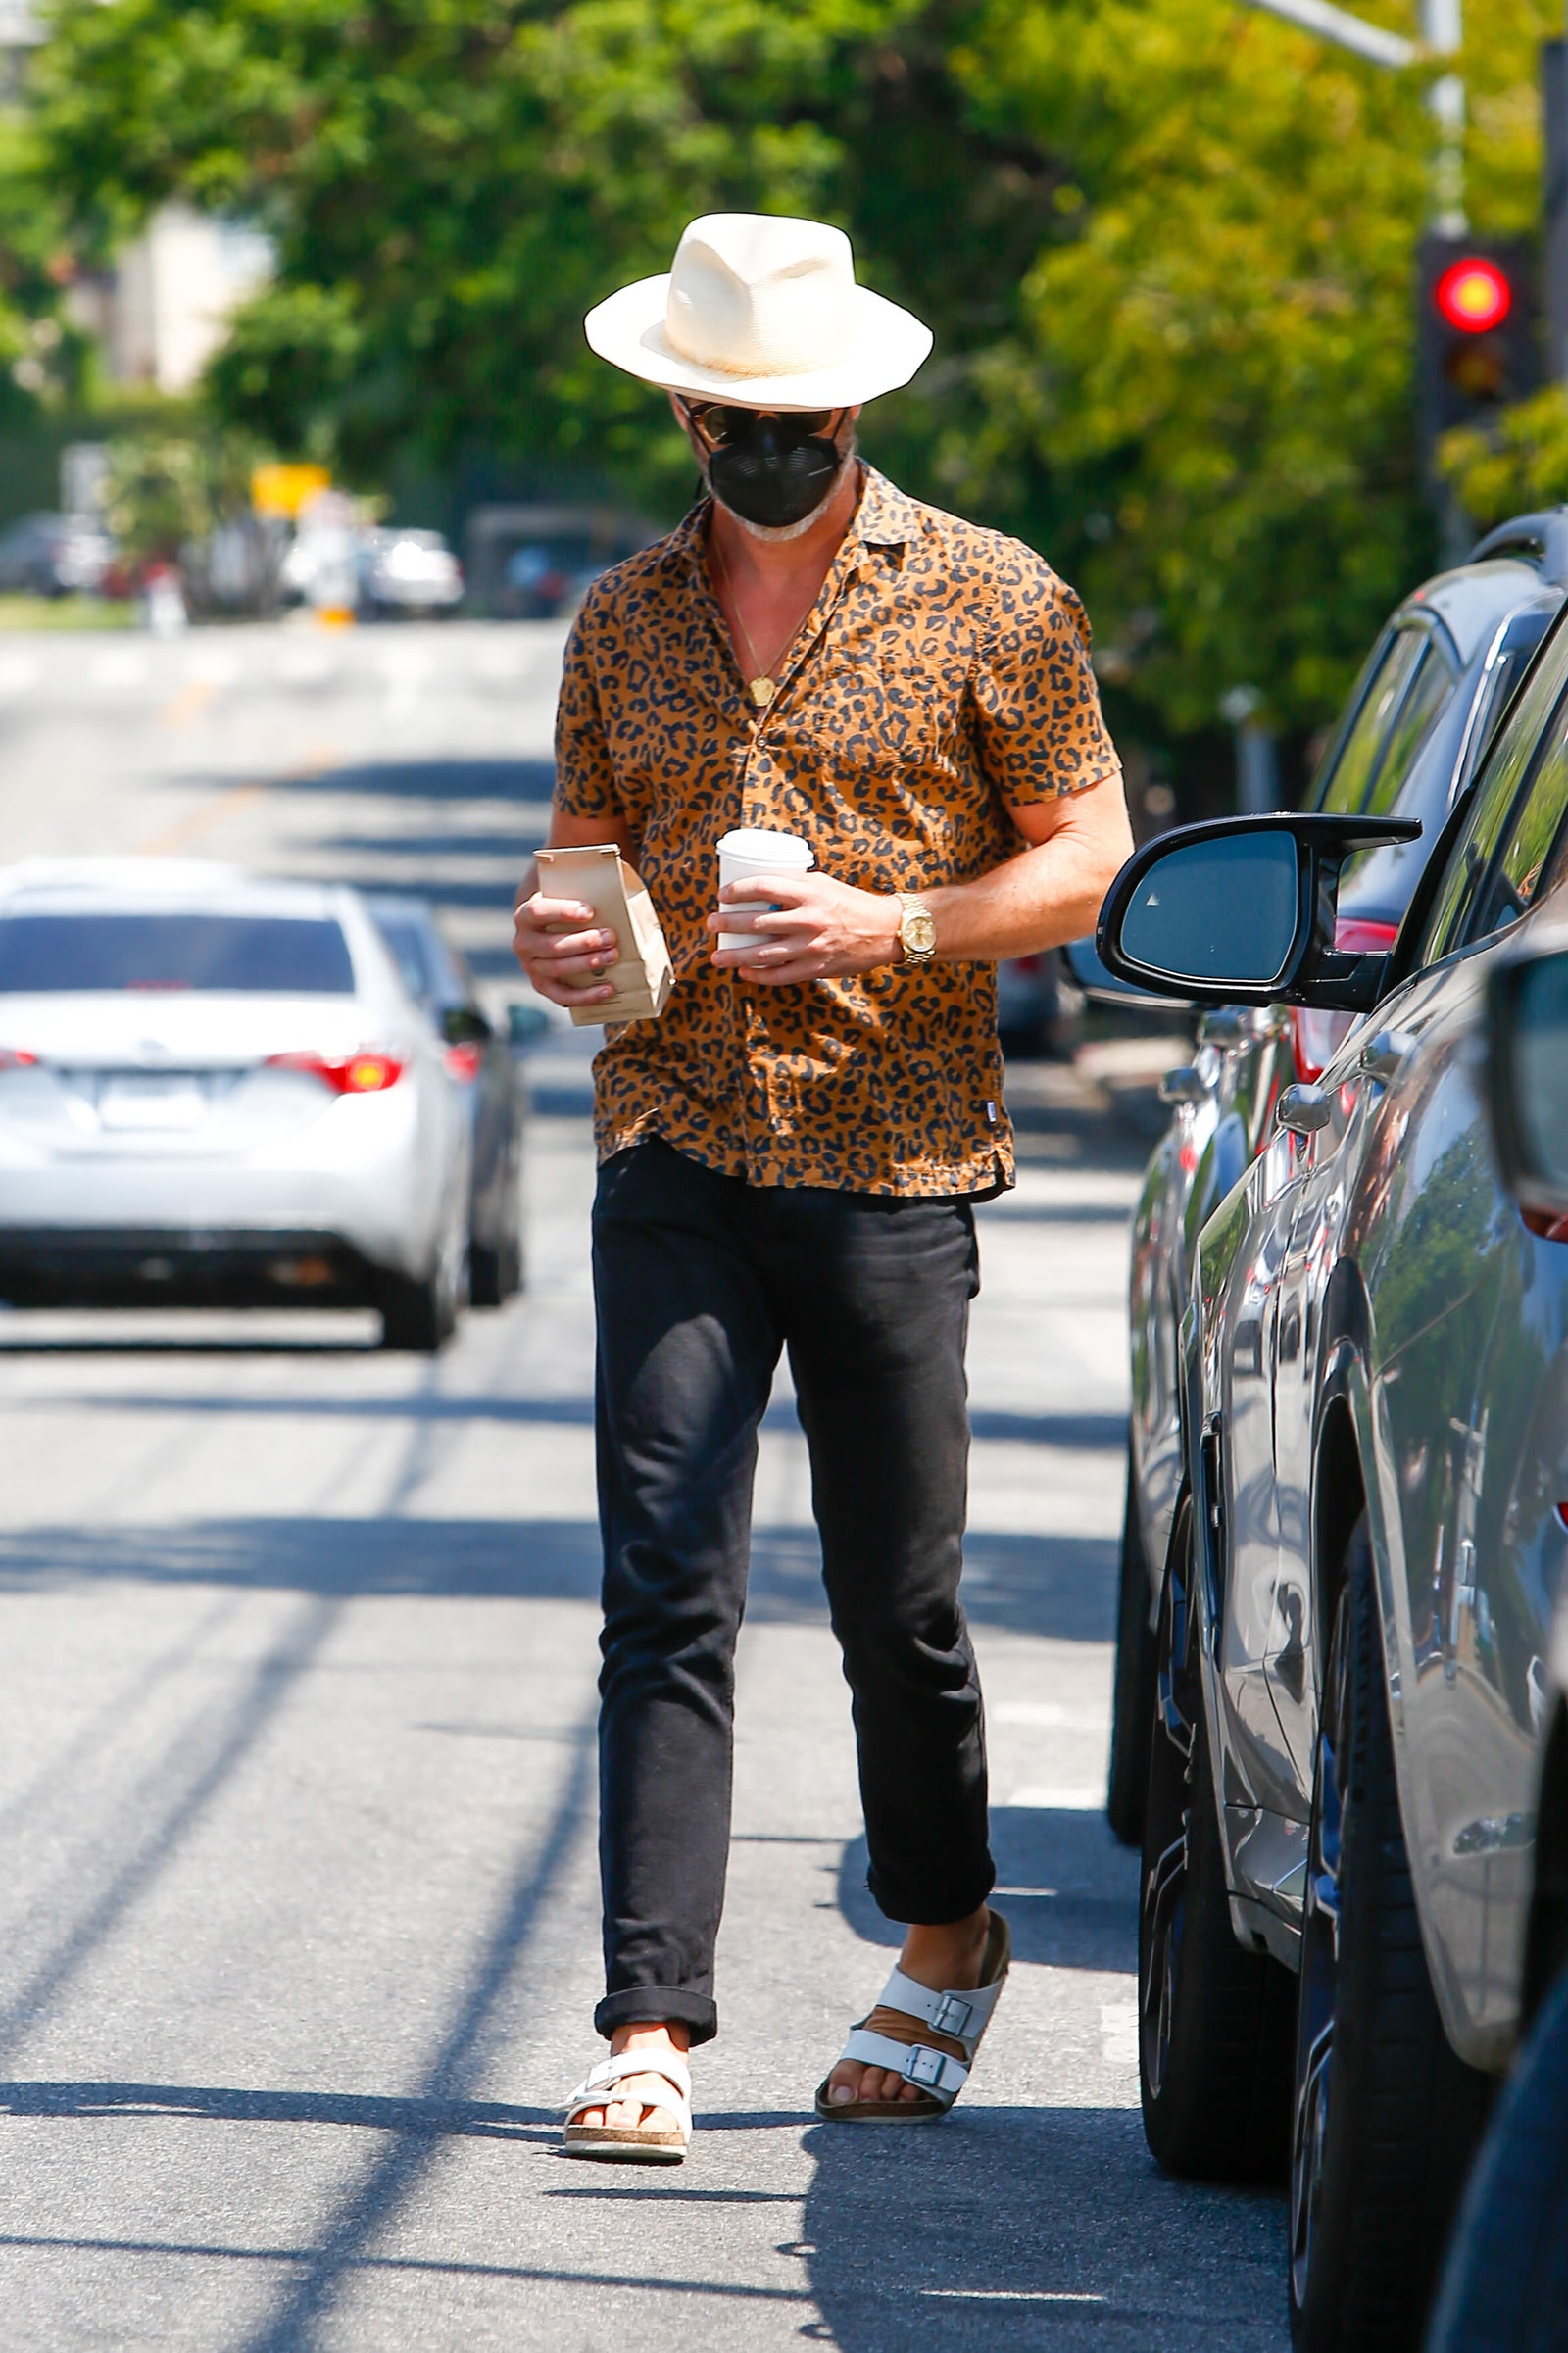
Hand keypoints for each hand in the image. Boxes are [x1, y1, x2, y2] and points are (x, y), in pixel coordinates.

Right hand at [512, 875, 619, 1007]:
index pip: (537, 911)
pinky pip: (562, 996)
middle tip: (610, 937)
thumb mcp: (574, 889)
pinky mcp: (543, 985)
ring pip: (557, 969)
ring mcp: (531, 966)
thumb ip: (587, 886)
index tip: (589, 911)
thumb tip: (618, 882)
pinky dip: (586, 995)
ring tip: (612, 956)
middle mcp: (523, 942)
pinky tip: (608, 990)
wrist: (559, 922)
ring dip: (586, 964)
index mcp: (525, 914)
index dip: (562, 911)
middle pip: (551, 945)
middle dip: (582, 942)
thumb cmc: (574, 903)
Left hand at [708, 871, 902, 984]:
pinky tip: (744, 972)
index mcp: (809, 894)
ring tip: (717, 956)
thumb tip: (762, 888)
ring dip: (735, 956)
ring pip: (763, 954)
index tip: (723, 894)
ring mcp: (812, 947)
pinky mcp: (817, 968)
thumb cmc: (852, 902)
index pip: (764, 887)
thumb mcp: (824, 884)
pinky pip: (781, 975)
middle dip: (727, 924)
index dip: (738, 890)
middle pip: (756, 923)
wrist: (886, 930)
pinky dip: (758, 976)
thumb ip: (795, 886)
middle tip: (712, 923)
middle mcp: (809, 920)